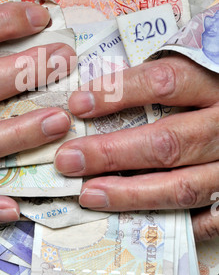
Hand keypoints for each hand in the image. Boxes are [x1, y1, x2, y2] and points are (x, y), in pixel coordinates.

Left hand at [55, 54, 218, 241]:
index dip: (118, 93)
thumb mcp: (211, 53)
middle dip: (111, 154)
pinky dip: (180, 220)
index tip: (78, 104)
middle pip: (166, 142)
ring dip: (131, 194)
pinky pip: (215, 215)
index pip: (164, 83)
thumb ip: (176, 59)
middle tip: (69, 159)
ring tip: (90, 194)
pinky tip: (142, 219)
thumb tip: (114, 66)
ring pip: (183, 186)